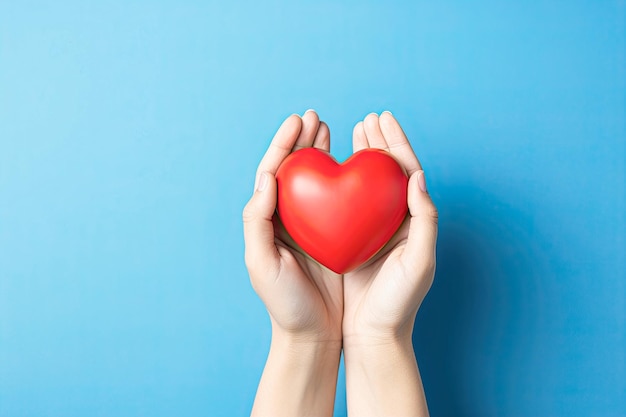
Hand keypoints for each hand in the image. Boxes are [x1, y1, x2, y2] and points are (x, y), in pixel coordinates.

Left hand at [243, 110, 342, 416]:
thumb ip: (257, 221)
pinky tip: (349, 164)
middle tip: (314, 116)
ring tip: (328, 128)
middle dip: (302, 140)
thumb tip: (266, 179)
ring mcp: (311, 225)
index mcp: (267, 220)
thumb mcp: (262, 265)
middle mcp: (287, 218)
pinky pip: (336, 199)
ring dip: (319, 152)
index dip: (284, 144)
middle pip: (293, 169)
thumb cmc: (284, 303)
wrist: (312, 333)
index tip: (298, 121)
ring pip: (314, 179)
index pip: (273, 172)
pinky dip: (340, 177)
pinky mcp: (333, 235)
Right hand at [342, 111, 437, 416]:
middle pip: (388, 172)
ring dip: (364, 155)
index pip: (407, 172)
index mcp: (415, 221)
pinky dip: (344, 180)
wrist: (373, 334)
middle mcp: (396, 221)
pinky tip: (334, 168)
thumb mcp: (419, 262)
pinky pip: (349, 202)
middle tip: (368, 118)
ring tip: (354, 131)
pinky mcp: (353, 239)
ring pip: (368, 183)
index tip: (383, 118)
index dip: (397, 143)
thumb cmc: (398, 303)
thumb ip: (425, 218)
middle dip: (379, 142)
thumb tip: (419, 176)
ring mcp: (373, 228)